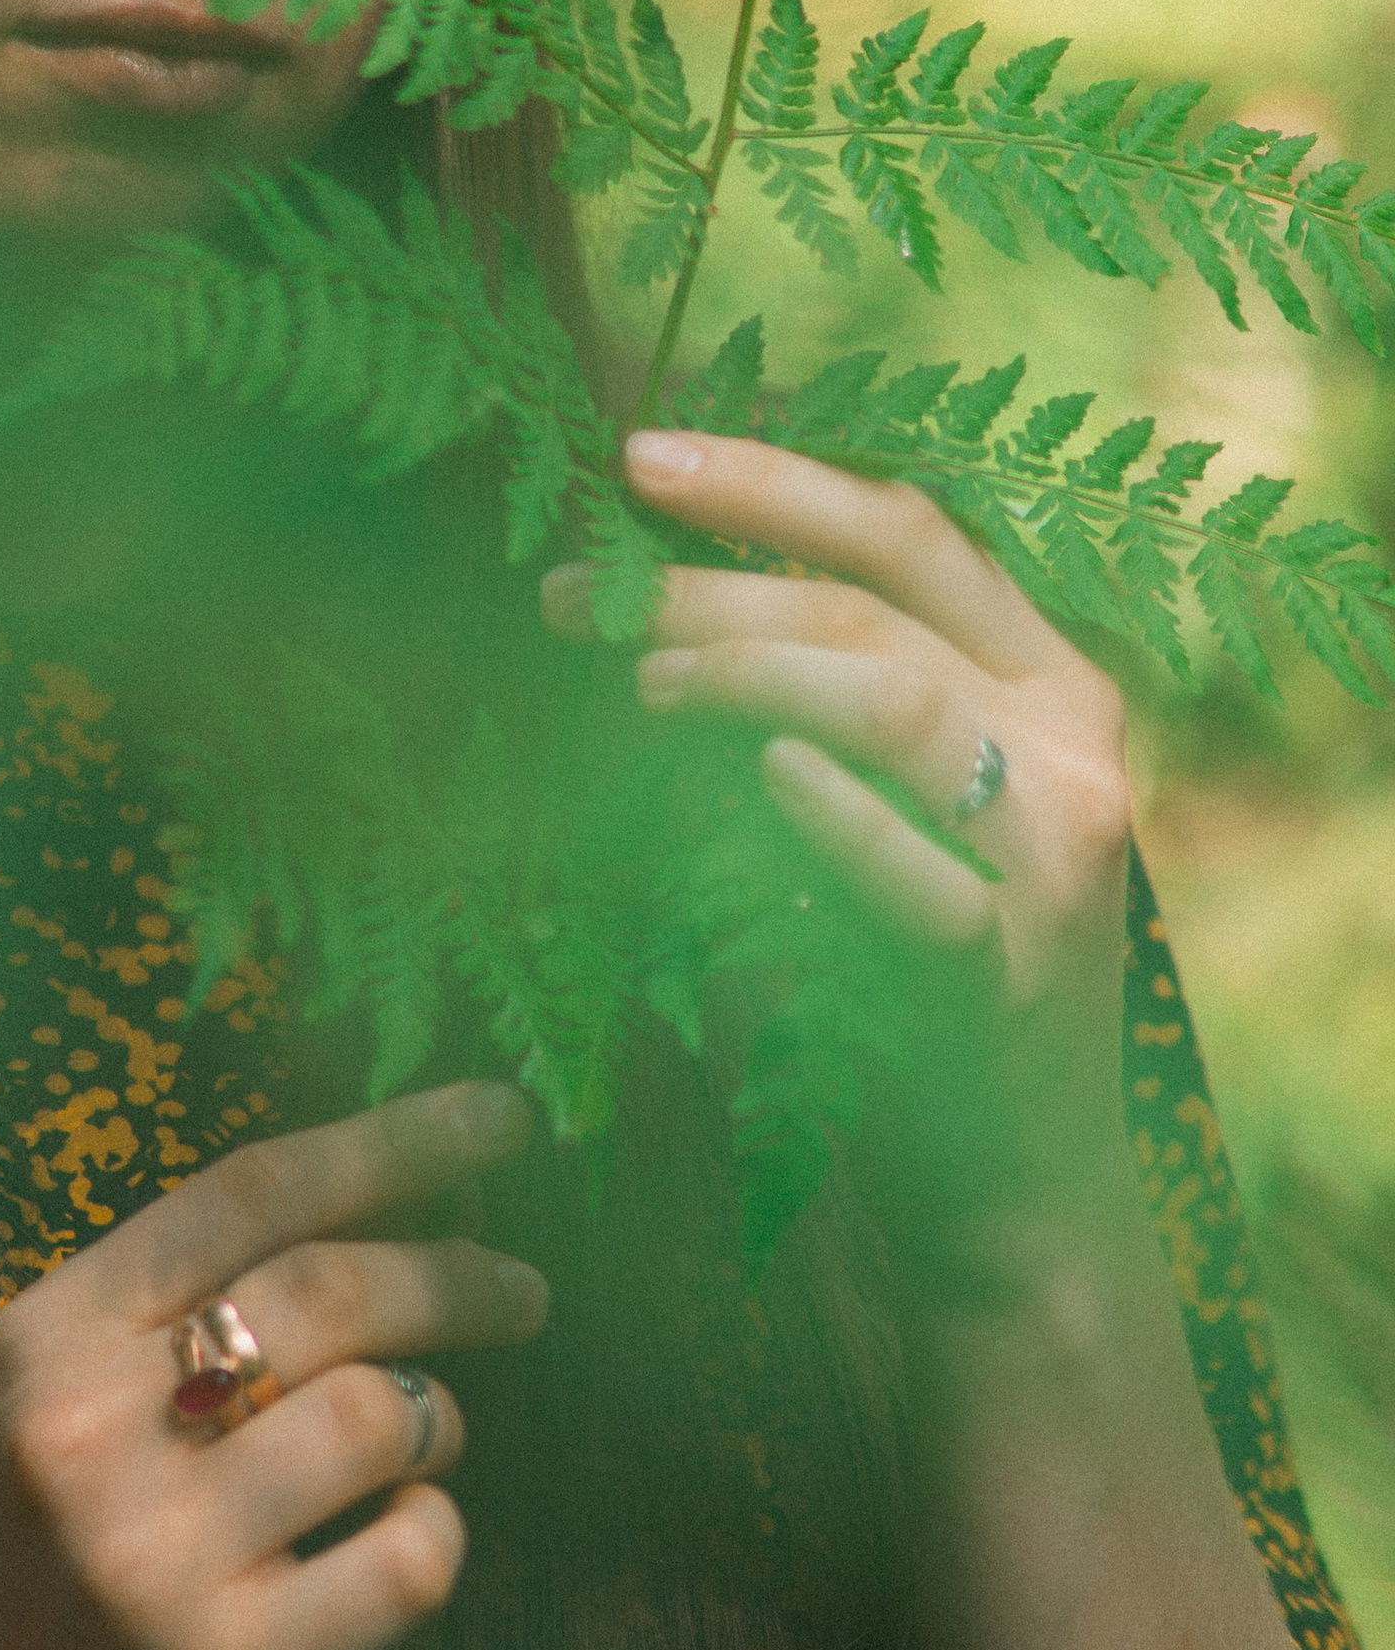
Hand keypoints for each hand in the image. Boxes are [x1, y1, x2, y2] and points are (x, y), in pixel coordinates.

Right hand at [0, 1078, 543, 1649]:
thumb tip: (379, 1203)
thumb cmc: (19, 1561)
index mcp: (49, 1332)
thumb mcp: (40, 1394)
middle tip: (524, 1289)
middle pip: (331, 1286)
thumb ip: (168, 1302)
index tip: (500, 1118)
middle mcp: (94, 1427)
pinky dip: (437, 1533)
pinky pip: (406, 1559)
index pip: (250, 1189)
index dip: (393, 1139)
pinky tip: (409, 1536)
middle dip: (458, 1273)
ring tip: (428, 1437)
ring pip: (381, 1413)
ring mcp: (160, 1552)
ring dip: (441, 1415)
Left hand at [583, 429, 1138, 1257]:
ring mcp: (1058, 857)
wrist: (1026, 1193)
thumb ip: (829, 698)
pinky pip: (917, 872)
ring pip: (893, 702)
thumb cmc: (924, 978)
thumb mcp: (911, 808)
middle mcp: (1073, 745)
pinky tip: (763, 781)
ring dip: (743, 673)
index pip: (910, 529)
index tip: (634, 456)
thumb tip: (647, 585)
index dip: (770, 478)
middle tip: (575, 592)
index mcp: (1048, 681)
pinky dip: (830, 819)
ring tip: (636, 684)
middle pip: (875, 604)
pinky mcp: (1020, 970)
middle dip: (707, 583)